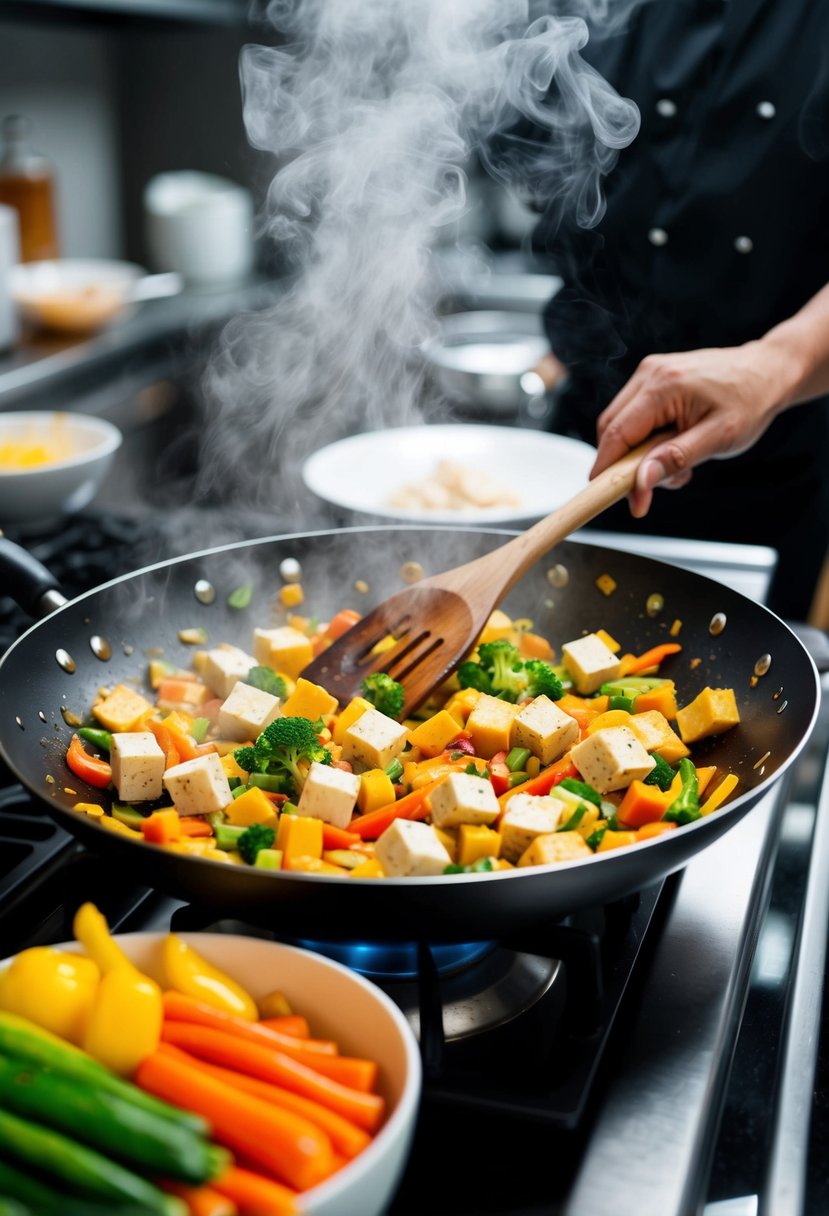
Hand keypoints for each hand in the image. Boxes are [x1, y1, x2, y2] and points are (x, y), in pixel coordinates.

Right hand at [590, 341, 790, 516]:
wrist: (767, 372)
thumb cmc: (750, 401)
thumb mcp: (719, 437)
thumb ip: (676, 459)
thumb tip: (640, 480)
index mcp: (664, 385)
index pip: (617, 434)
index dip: (606, 470)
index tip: (605, 497)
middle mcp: (650, 374)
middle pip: (610, 428)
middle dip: (623, 464)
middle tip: (650, 489)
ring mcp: (650, 373)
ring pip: (620, 424)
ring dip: (637, 454)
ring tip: (677, 465)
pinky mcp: (653, 378)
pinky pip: (634, 415)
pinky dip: (645, 440)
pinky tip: (673, 446)